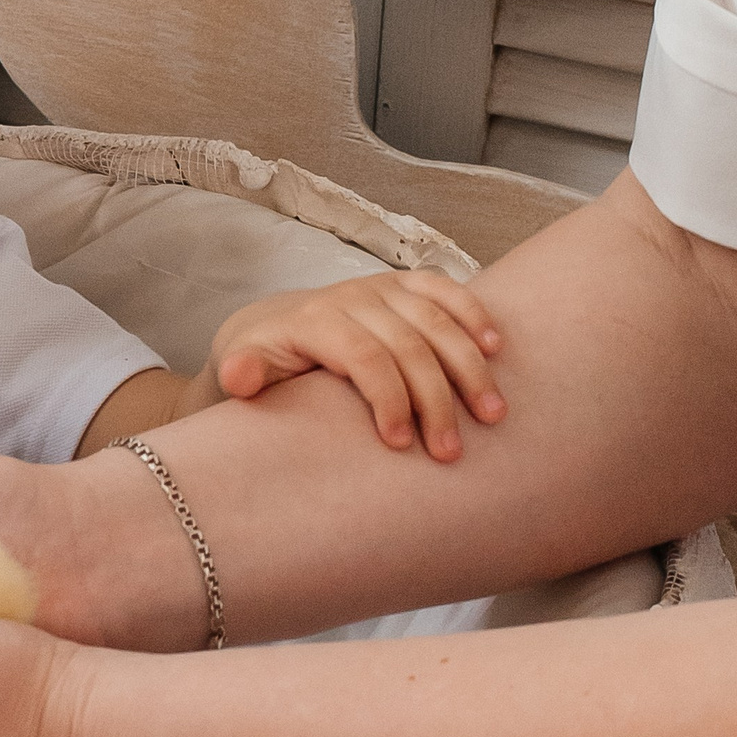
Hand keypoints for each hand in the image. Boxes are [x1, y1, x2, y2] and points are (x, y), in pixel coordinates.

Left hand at [203, 272, 504, 459]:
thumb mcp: (244, 367)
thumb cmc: (265, 360)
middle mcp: (352, 297)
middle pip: (408, 345)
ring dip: (469, 367)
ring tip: (493, 414)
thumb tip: (238, 376)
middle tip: (450, 451)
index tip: (401, 443)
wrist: (273, 326)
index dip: (388, 398)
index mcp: (315, 320)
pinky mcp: (404, 285)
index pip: (364, 356)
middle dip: (435, 400)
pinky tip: (497, 349)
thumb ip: (243, 372)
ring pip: (437, 321)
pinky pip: (446, 291)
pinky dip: (474, 315)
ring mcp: (382, 288)